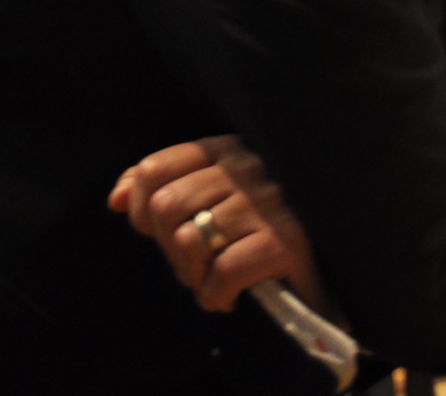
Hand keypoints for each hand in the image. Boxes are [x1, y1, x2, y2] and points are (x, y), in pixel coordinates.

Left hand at [108, 136, 331, 316]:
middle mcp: (249, 168)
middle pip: (164, 206)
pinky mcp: (286, 240)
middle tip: (197, 267)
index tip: (161, 233)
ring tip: (216, 280)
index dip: (140, 209)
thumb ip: (165, 189)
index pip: (155, 169)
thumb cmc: (261, 234)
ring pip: (187, 240)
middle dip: (169, 250)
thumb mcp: (213, 199)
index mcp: (229, 149)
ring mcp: (269, 202)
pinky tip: (232, 296)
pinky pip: (220, 273)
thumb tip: (116, 198)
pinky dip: (216, 296)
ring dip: (194, 276)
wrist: (330, 275)